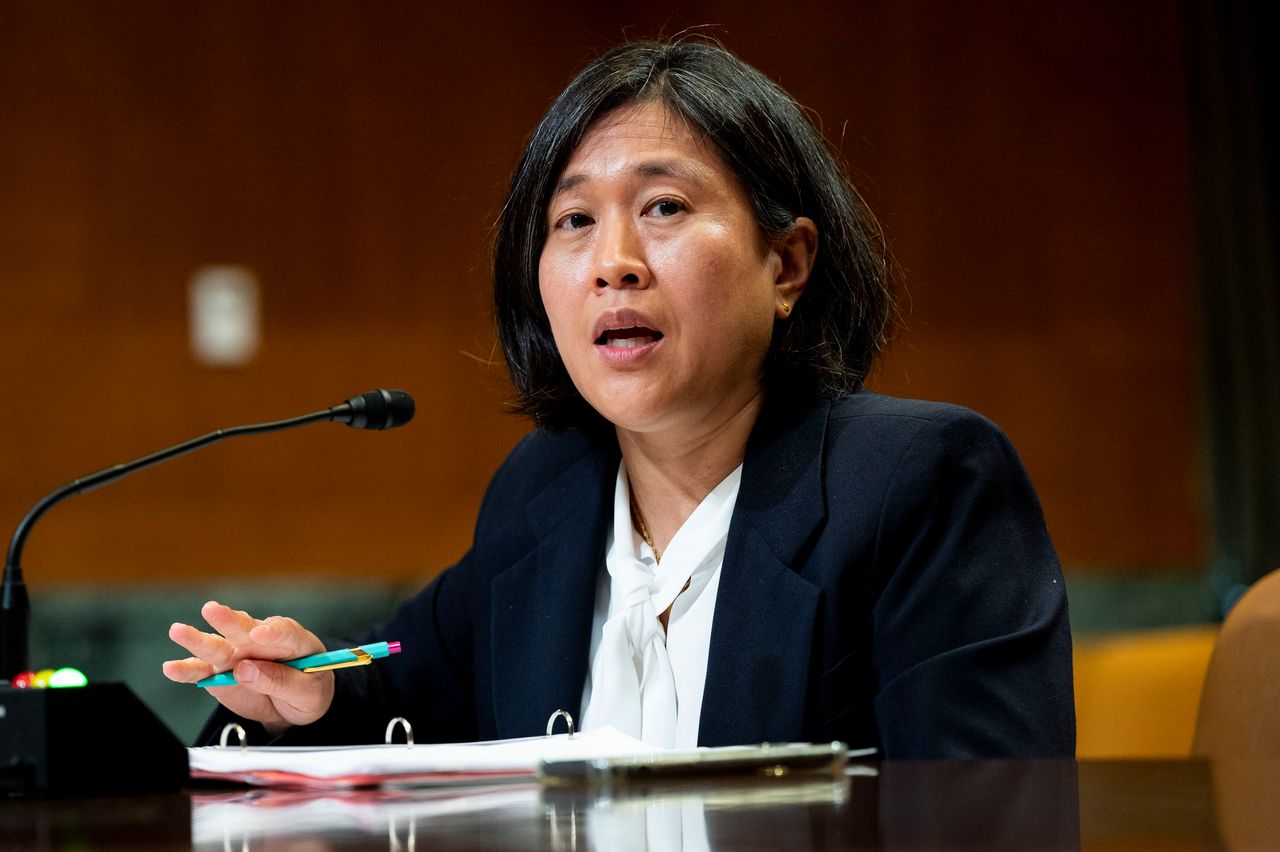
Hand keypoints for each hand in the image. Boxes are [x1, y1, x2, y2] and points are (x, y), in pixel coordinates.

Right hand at [163, 600, 335, 734]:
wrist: (294, 704)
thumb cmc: (309, 689)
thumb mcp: (308, 691)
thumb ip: (280, 680)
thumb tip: (244, 670)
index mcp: (293, 640)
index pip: (284, 631)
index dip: (272, 631)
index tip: (259, 633)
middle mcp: (260, 640)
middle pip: (245, 629)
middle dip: (229, 621)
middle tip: (213, 611)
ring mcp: (238, 654)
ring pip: (217, 646)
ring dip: (197, 639)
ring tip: (178, 631)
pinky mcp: (220, 672)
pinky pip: (202, 671)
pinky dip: (186, 670)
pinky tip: (171, 668)